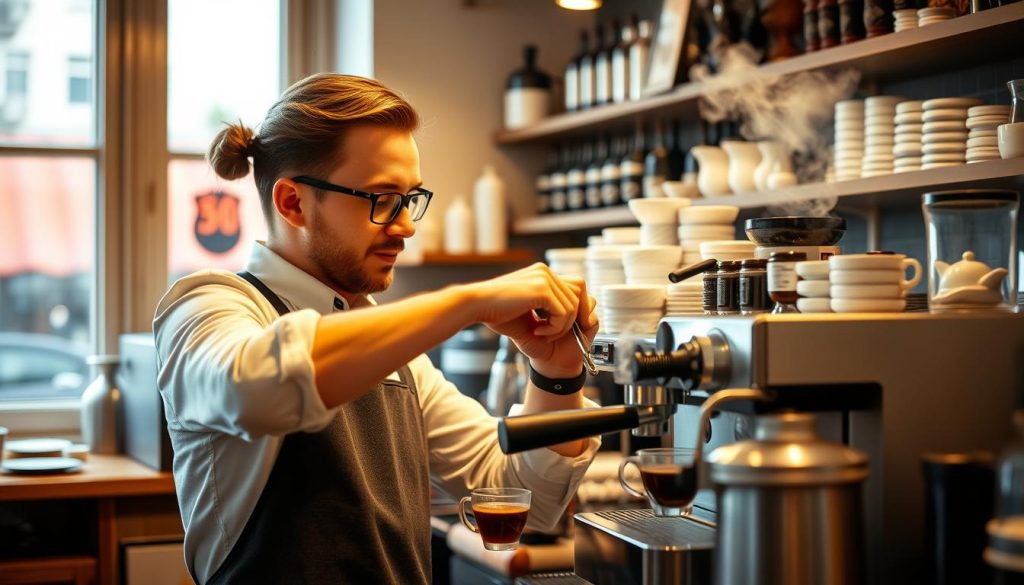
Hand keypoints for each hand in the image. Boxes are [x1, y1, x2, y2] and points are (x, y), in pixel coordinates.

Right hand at [460, 263, 598, 377]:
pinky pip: (563, 313)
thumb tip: (567, 317)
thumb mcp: (526, 307)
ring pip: (573, 306)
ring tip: (542, 333)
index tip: (570, 327)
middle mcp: (546, 272)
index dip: (578, 307)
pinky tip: (537, 330)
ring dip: (561, 327)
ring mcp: (545, 278)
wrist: (476, 305)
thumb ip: (546, 308)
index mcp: (542, 274)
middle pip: (580, 293)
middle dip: (576, 317)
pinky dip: (555, 328)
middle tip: (559, 334)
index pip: (575, 287)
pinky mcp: (542, 289)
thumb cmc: (495, 310)